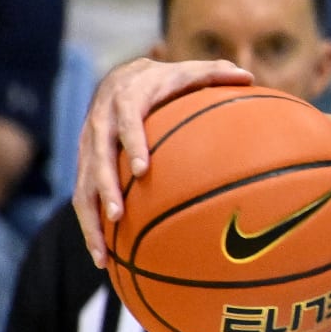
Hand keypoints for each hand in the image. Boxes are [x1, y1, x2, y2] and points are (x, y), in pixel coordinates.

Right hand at [71, 56, 251, 267]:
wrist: (122, 77)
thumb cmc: (165, 81)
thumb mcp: (187, 72)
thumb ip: (215, 73)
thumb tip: (248, 74)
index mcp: (125, 99)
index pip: (125, 120)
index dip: (132, 143)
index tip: (141, 169)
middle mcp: (100, 123)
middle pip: (96, 157)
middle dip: (104, 187)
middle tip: (118, 215)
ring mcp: (89, 147)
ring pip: (82, 184)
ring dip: (91, 219)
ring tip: (102, 253)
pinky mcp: (85, 165)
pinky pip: (83, 199)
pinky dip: (90, 229)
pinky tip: (103, 260)